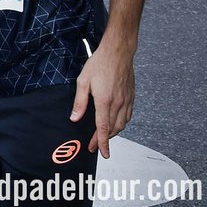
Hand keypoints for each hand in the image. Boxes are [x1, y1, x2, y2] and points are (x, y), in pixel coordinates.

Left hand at [70, 41, 135, 157]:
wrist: (118, 52)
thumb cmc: (100, 64)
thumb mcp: (83, 81)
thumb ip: (80, 102)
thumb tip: (75, 118)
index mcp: (105, 101)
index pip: (104, 128)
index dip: (102, 142)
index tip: (102, 153)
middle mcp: (118, 103)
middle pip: (114, 129)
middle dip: (105, 140)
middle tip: (95, 145)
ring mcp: (126, 100)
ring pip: (122, 124)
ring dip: (114, 133)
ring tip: (104, 136)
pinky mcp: (131, 97)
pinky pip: (128, 116)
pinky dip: (122, 123)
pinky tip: (116, 122)